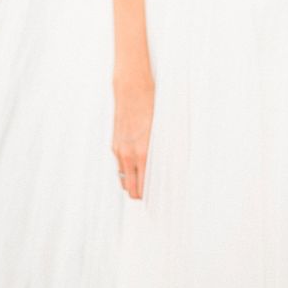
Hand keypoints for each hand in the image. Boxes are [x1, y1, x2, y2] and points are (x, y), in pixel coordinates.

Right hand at [111, 72, 154, 199]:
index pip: (146, 186)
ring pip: (124, 181)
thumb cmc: (151, 105)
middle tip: (155, 196)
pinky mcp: (115, 145)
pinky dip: (128, 172)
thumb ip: (163, 152)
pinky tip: (137, 168)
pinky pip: (120, 167)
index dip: (154, 195)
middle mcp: (129, 154)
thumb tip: (173, 167)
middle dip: (143, 196)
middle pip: (133, 190)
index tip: (164, 199)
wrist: (132, 89)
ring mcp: (119, 151)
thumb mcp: (163, 129)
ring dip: (134, 185)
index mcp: (144, 152)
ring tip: (146, 184)